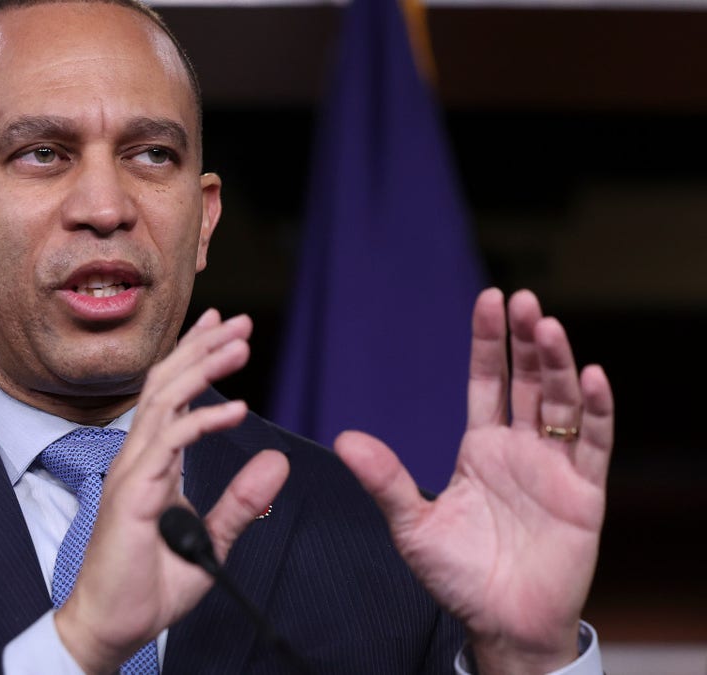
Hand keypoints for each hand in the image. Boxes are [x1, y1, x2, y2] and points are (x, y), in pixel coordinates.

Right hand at [53, 309, 289, 673]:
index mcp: (153, 464)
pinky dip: (203, 422)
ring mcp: (132, 473)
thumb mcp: (212, 539)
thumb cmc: (150, 585)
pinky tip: (236, 409)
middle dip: (202, 347)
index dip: (195, 356)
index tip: (223, 327)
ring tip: (239, 344)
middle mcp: (138, 458)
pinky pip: (169, 445)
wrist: (113, 625)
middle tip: (240, 320)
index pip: (171, 395)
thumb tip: (276, 462)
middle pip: (166, 384)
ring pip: (165, 402)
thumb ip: (242, 501)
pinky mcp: (133, 494)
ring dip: (203, 368)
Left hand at [335, 288, 613, 673]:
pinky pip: (594, 445)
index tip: (489, 298)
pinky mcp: (584, 494)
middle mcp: (520, 450)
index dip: (489, 342)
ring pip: (561, 404)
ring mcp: (554, 469)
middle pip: (529, 382)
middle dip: (526, 341)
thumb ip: (386, 480)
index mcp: (480, 449)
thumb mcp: (412, 525)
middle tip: (523, 300)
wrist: (500, 624)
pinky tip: (593, 377)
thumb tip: (345, 439)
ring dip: (559, 365)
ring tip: (548, 326)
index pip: (487, 382)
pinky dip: (597, 411)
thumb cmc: (456, 576)